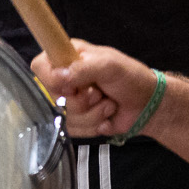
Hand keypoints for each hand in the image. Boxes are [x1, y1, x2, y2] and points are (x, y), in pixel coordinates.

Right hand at [30, 42, 147, 139]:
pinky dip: (95, 125)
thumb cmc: (130, 77)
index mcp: (67, 58)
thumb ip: (82, 68)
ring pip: (65, 116)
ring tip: (108, 104)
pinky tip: (107, 117)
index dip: (50, 79)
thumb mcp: (108, 65)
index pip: (39, 66)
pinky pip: (75, 130)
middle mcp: (64, 79)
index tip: (71, 85)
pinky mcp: (77, 122)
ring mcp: (70, 102)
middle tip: (99, 92)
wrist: (148, 104)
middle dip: (82, 100)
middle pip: (52, 97)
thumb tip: (59, 77)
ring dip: (93, 113)